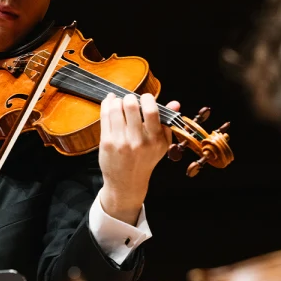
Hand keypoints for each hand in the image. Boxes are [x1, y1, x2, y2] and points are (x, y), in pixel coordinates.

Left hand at [98, 92, 179, 224]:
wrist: (127, 183)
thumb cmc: (146, 160)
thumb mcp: (162, 144)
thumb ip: (168, 123)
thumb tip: (175, 103)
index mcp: (155, 140)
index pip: (151, 111)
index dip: (147, 98)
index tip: (145, 97)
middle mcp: (138, 141)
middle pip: (130, 106)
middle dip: (129, 98)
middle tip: (130, 100)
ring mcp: (120, 142)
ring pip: (115, 108)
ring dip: (117, 101)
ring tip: (119, 103)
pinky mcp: (106, 142)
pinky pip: (105, 116)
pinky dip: (107, 105)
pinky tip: (110, 102)